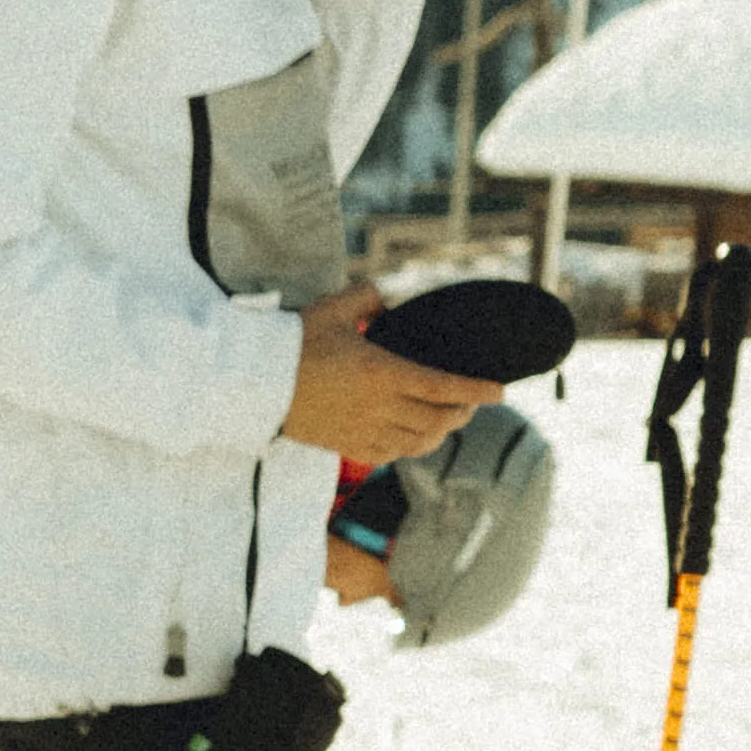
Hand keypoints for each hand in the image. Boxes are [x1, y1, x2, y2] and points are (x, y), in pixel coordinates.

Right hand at [281, 282, 496, 464]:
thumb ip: (367, 296)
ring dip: (440, 433)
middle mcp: (378, 406)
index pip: (442, 386)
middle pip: (438, 420)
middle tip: (473, 403)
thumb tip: (386, 299)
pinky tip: (412, 437)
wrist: (250, 383)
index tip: (500, 391)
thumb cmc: (290, 343)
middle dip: (463, 413)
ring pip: (418, 443)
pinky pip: (390, 455)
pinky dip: (410, 448)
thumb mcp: (331, 307)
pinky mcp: (345, 445)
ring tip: (448, 421)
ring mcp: (362, 430)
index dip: (476, 391)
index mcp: (380, 371)